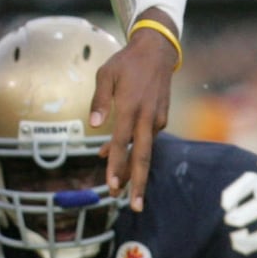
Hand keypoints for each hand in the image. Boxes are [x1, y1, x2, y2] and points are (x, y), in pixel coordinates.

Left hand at [89, 26, 174, 211]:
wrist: (158, 50)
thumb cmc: (126, 62)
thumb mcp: (106, 74)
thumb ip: (99, 100)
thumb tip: (94, 125)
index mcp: (132, 107)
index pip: (122, 143)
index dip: (116, 166)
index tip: (111, 186)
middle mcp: (147, 117)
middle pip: (142, 156)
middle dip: (137, 183)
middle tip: (133, 207)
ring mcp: (157, 118)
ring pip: (145, 151)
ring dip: (134, 172)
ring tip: (124, 192)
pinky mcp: (162, 118)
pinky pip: (146, 140)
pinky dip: (134, 151)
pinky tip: (118, 157)